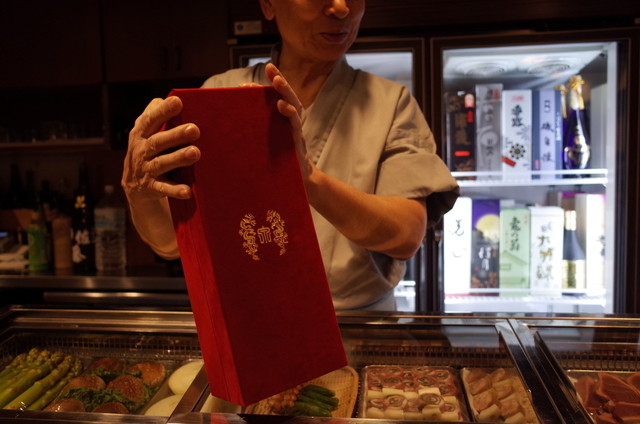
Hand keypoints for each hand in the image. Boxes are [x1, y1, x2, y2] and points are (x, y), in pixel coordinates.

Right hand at [121, 96, 200, 202]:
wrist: (135, 186)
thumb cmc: (149, 150)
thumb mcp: (147, 132)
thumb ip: (157, 115)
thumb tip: (174, 97)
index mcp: (141, 134)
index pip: (151, 120)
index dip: (163, 111)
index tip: (178, 102)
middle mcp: (141, 151)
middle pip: (158, 142)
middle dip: (176, 135)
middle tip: (194, 129)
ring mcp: (146, 170)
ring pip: (162, 164)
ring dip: (178, 158)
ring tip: (195, 153)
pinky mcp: (151, 188)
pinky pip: (164, 189)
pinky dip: (175, 190)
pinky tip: (188, 191)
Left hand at [264, 63, 312, 179]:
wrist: (296, 184)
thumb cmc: (278, 165)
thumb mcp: (265, 146)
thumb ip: (255, 132)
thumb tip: (229, 121)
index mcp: (284, 123)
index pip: (279, 98)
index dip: (274, 83)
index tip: (263, 71)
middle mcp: (291, 124)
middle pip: (288, 98)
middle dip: (281, 81)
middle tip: (271, 68)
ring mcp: (295, 133)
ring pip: (294, 107)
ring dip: (285, 91)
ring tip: (277, 80)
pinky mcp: (297, 143)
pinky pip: (295, 126)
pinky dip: (289, 113)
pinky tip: (281, 105)